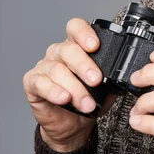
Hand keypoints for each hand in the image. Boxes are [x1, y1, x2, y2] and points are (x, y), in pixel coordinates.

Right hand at [22, 18, 107, 151]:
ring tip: (86, 103)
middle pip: (68, 49)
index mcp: (77, 47)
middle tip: (96, 80)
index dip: (84, 33)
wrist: (71, 125)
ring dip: (75, 87)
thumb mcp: (105, 88)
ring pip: (57, 69)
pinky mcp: (32, 83)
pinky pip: (41, 83)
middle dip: (84, 65)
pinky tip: (64, 98)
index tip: (95, 46)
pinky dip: (54, 91)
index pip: (76, 28)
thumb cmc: (87, 100)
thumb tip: (121, 75)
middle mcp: (58, 53)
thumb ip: (111, 78)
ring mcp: (44, 66)